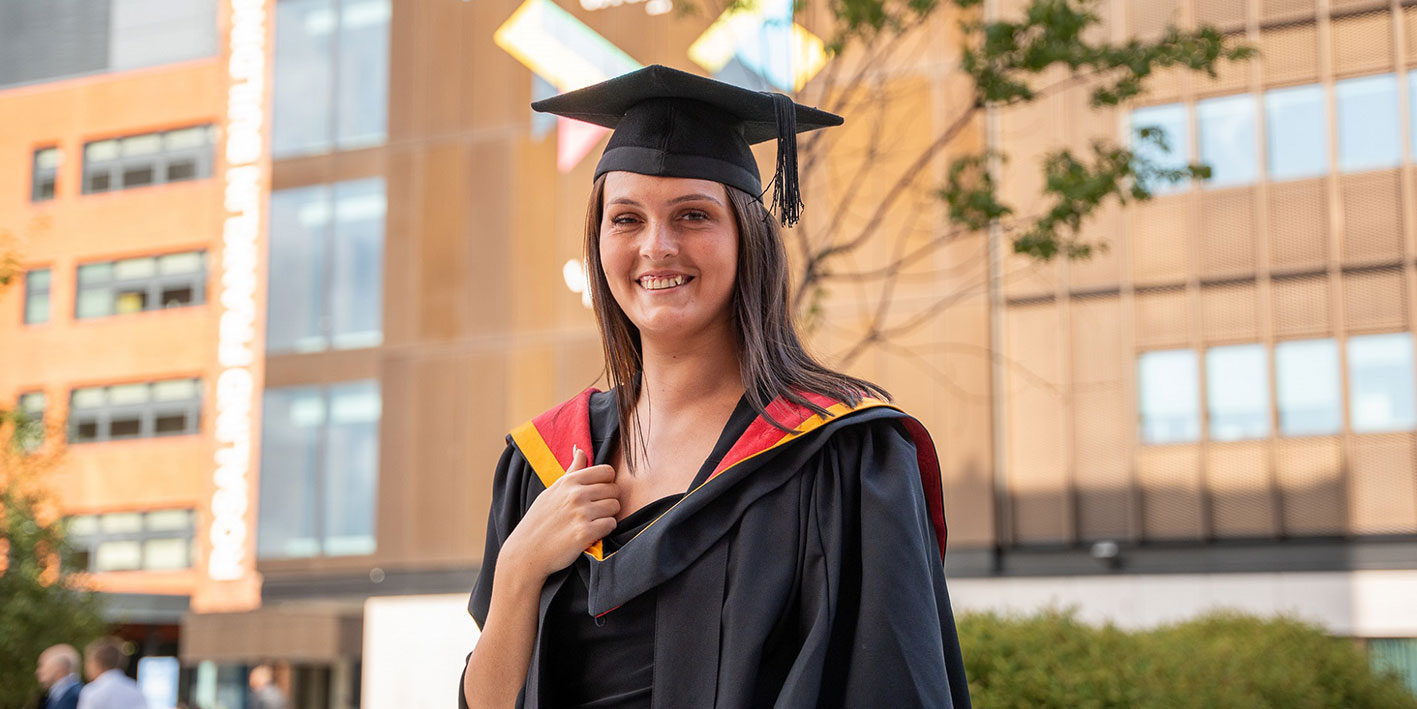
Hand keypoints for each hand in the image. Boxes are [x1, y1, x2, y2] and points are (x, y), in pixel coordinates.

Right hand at [499, 446, 619, 583]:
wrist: (526, 552)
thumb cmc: (539, 520)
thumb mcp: (552, 491)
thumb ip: (571, 471)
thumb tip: (581, 450)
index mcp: (569, 482)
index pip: (607, 471)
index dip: (608, 482)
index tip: (599, 493)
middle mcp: (576, 495)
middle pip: (614, 490)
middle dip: (609, 500)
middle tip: (596, 511)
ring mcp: (581, 513)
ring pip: (615, 507)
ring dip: (608, 516)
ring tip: (593, 522)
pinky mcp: (585, 533)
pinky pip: (611, 525)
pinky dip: (605, 530)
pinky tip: (592, 533)